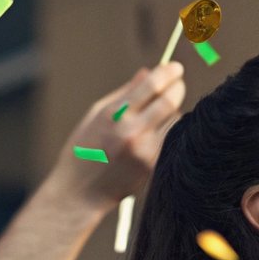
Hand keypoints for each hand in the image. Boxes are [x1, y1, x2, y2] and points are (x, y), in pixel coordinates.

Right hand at [44, 62, 186, 210]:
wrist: (80, 192)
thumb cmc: (84, 149)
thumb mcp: (96, 115)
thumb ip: (125, 93)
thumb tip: (149, 72)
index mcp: (114, 114)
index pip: (152, 85)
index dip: (168, 72)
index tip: (175, 67)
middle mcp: (131, 131)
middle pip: (170, 100)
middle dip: (177, 86)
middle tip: (178, 82)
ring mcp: (145, 150)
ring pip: (175, 119)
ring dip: (172, 111)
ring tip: (157, 114)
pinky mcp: (153, 166)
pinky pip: (172, 138)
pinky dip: (170, 130)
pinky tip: (158, 131)